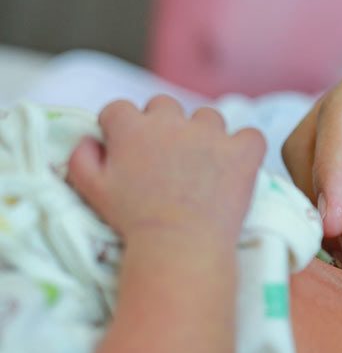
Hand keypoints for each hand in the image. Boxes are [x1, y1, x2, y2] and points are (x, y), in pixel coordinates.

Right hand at [67, 96, 265, 245]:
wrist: (180, 246)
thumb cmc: (133, 222)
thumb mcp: (91, 189)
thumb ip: (81, 156)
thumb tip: (91, 139)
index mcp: (131, 127)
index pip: (120, 109)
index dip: (121, 129)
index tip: (128, 151)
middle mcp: (171, 121)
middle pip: (165, 106)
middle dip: (163, 127)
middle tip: (167, 161)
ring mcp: (210, 134)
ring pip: (208, 118)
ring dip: (205, 135)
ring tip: (202, 168)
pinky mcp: (242, 152)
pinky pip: (251, 135)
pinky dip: (246, 148)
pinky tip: (238, 166)